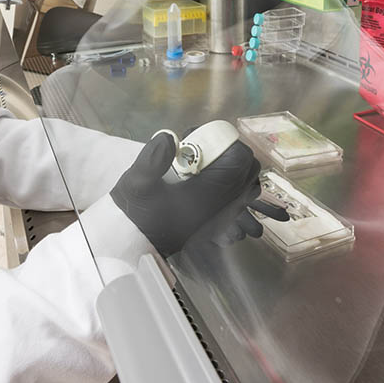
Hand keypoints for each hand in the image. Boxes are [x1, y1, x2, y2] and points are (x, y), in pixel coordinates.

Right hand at [111, 132, 288, 255]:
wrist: (134, 245)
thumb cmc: (135, 214)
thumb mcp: (137, 183)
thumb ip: (151, 159)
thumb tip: (168, 137)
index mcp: (207, 196)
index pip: (240, 162)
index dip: (228, 144)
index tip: (204, 142)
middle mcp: (221, 207)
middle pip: (249, 172)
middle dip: (233, 154)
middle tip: (205, 151)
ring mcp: (222, 217)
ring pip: (247, 186)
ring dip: (234, 170)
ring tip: (207, 165)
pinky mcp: (218, 223)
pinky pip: (239, 200)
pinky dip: (232, 186)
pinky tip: (206, 182)